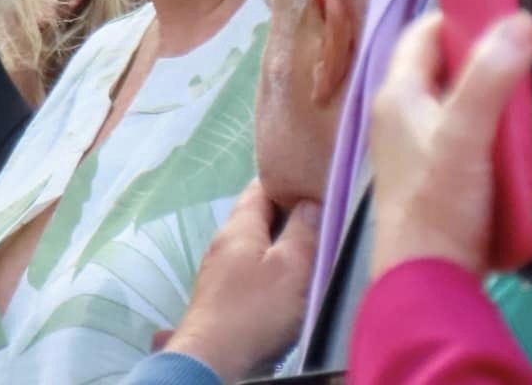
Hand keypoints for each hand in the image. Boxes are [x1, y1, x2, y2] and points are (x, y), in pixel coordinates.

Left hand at [164, 180, 319, 382]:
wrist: (213, 356)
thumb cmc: (255, 308)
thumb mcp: (291, 267)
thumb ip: (303, 232)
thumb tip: (310, 201)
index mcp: (238, 227)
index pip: (258, 188)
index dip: (282, 179)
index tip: (308, 176)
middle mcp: (222, 242)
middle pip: (254, 215)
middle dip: (283, 211)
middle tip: (317, 212)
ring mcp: (218, 269)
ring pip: (252, 243)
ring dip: (276, 240)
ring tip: (306, 244)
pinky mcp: (220, 295)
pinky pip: (248, 267)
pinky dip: (268, 264)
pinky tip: (283, 278)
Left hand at [369, 10, 531, 277]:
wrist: (428, 277)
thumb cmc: (438, 201)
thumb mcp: (465, 134)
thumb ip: (489, 78)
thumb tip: (519, 20)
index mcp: (396, 94)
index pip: (425, 34)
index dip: (463, 17)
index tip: (510, 12)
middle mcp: (402, 116)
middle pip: (447, 69)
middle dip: (489, 57)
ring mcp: (420, 148)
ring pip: (463, 104)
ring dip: (498, 96)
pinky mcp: (441, 177)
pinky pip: (472, 137)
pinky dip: (499, 131)